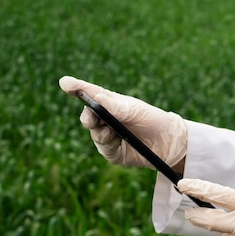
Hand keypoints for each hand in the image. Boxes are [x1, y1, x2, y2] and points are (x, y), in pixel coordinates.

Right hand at [59, 76, 186, 169]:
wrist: (170, 143)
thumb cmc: (153, 120)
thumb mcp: (136, 110)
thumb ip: (117, 106)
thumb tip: (98, 97)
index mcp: (111, 104)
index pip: (91, 94)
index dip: (76, 88)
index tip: (64, 82)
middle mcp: (107, 120)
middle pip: (89, 117)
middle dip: (88, 116)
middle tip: (91, 116)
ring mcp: (109, 137)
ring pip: (95, 134)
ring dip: (100, 132)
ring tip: (108, 131)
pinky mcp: (114, 153)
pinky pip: (105, 150)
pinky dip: (108, 145)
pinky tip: (114, 140)